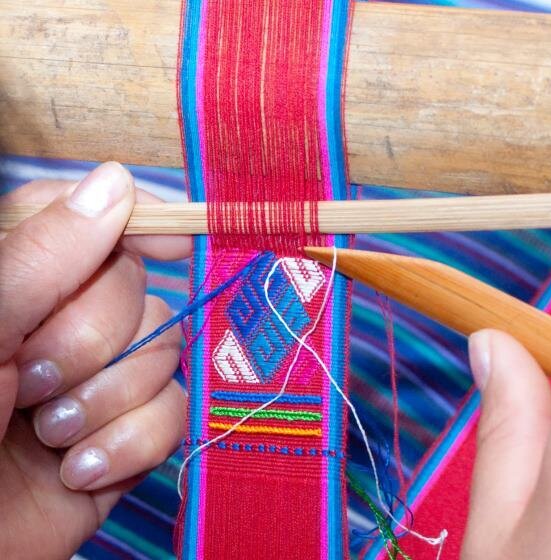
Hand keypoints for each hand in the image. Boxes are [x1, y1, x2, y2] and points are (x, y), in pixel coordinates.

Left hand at [0, 163, 189, 558]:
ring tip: (49, 434)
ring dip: (111, 398)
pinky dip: (132, 443)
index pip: (82, 219)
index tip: (167, 239)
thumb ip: (44, 256)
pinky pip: (174, 414)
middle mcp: (57, 327)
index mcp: (12, 286)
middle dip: (94, 340)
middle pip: (135, 288)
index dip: (129, 221)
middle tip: (33, 380)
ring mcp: (95, 383)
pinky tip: (79, 469)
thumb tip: (116, 181)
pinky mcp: (124, 440)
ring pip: (165, 349)